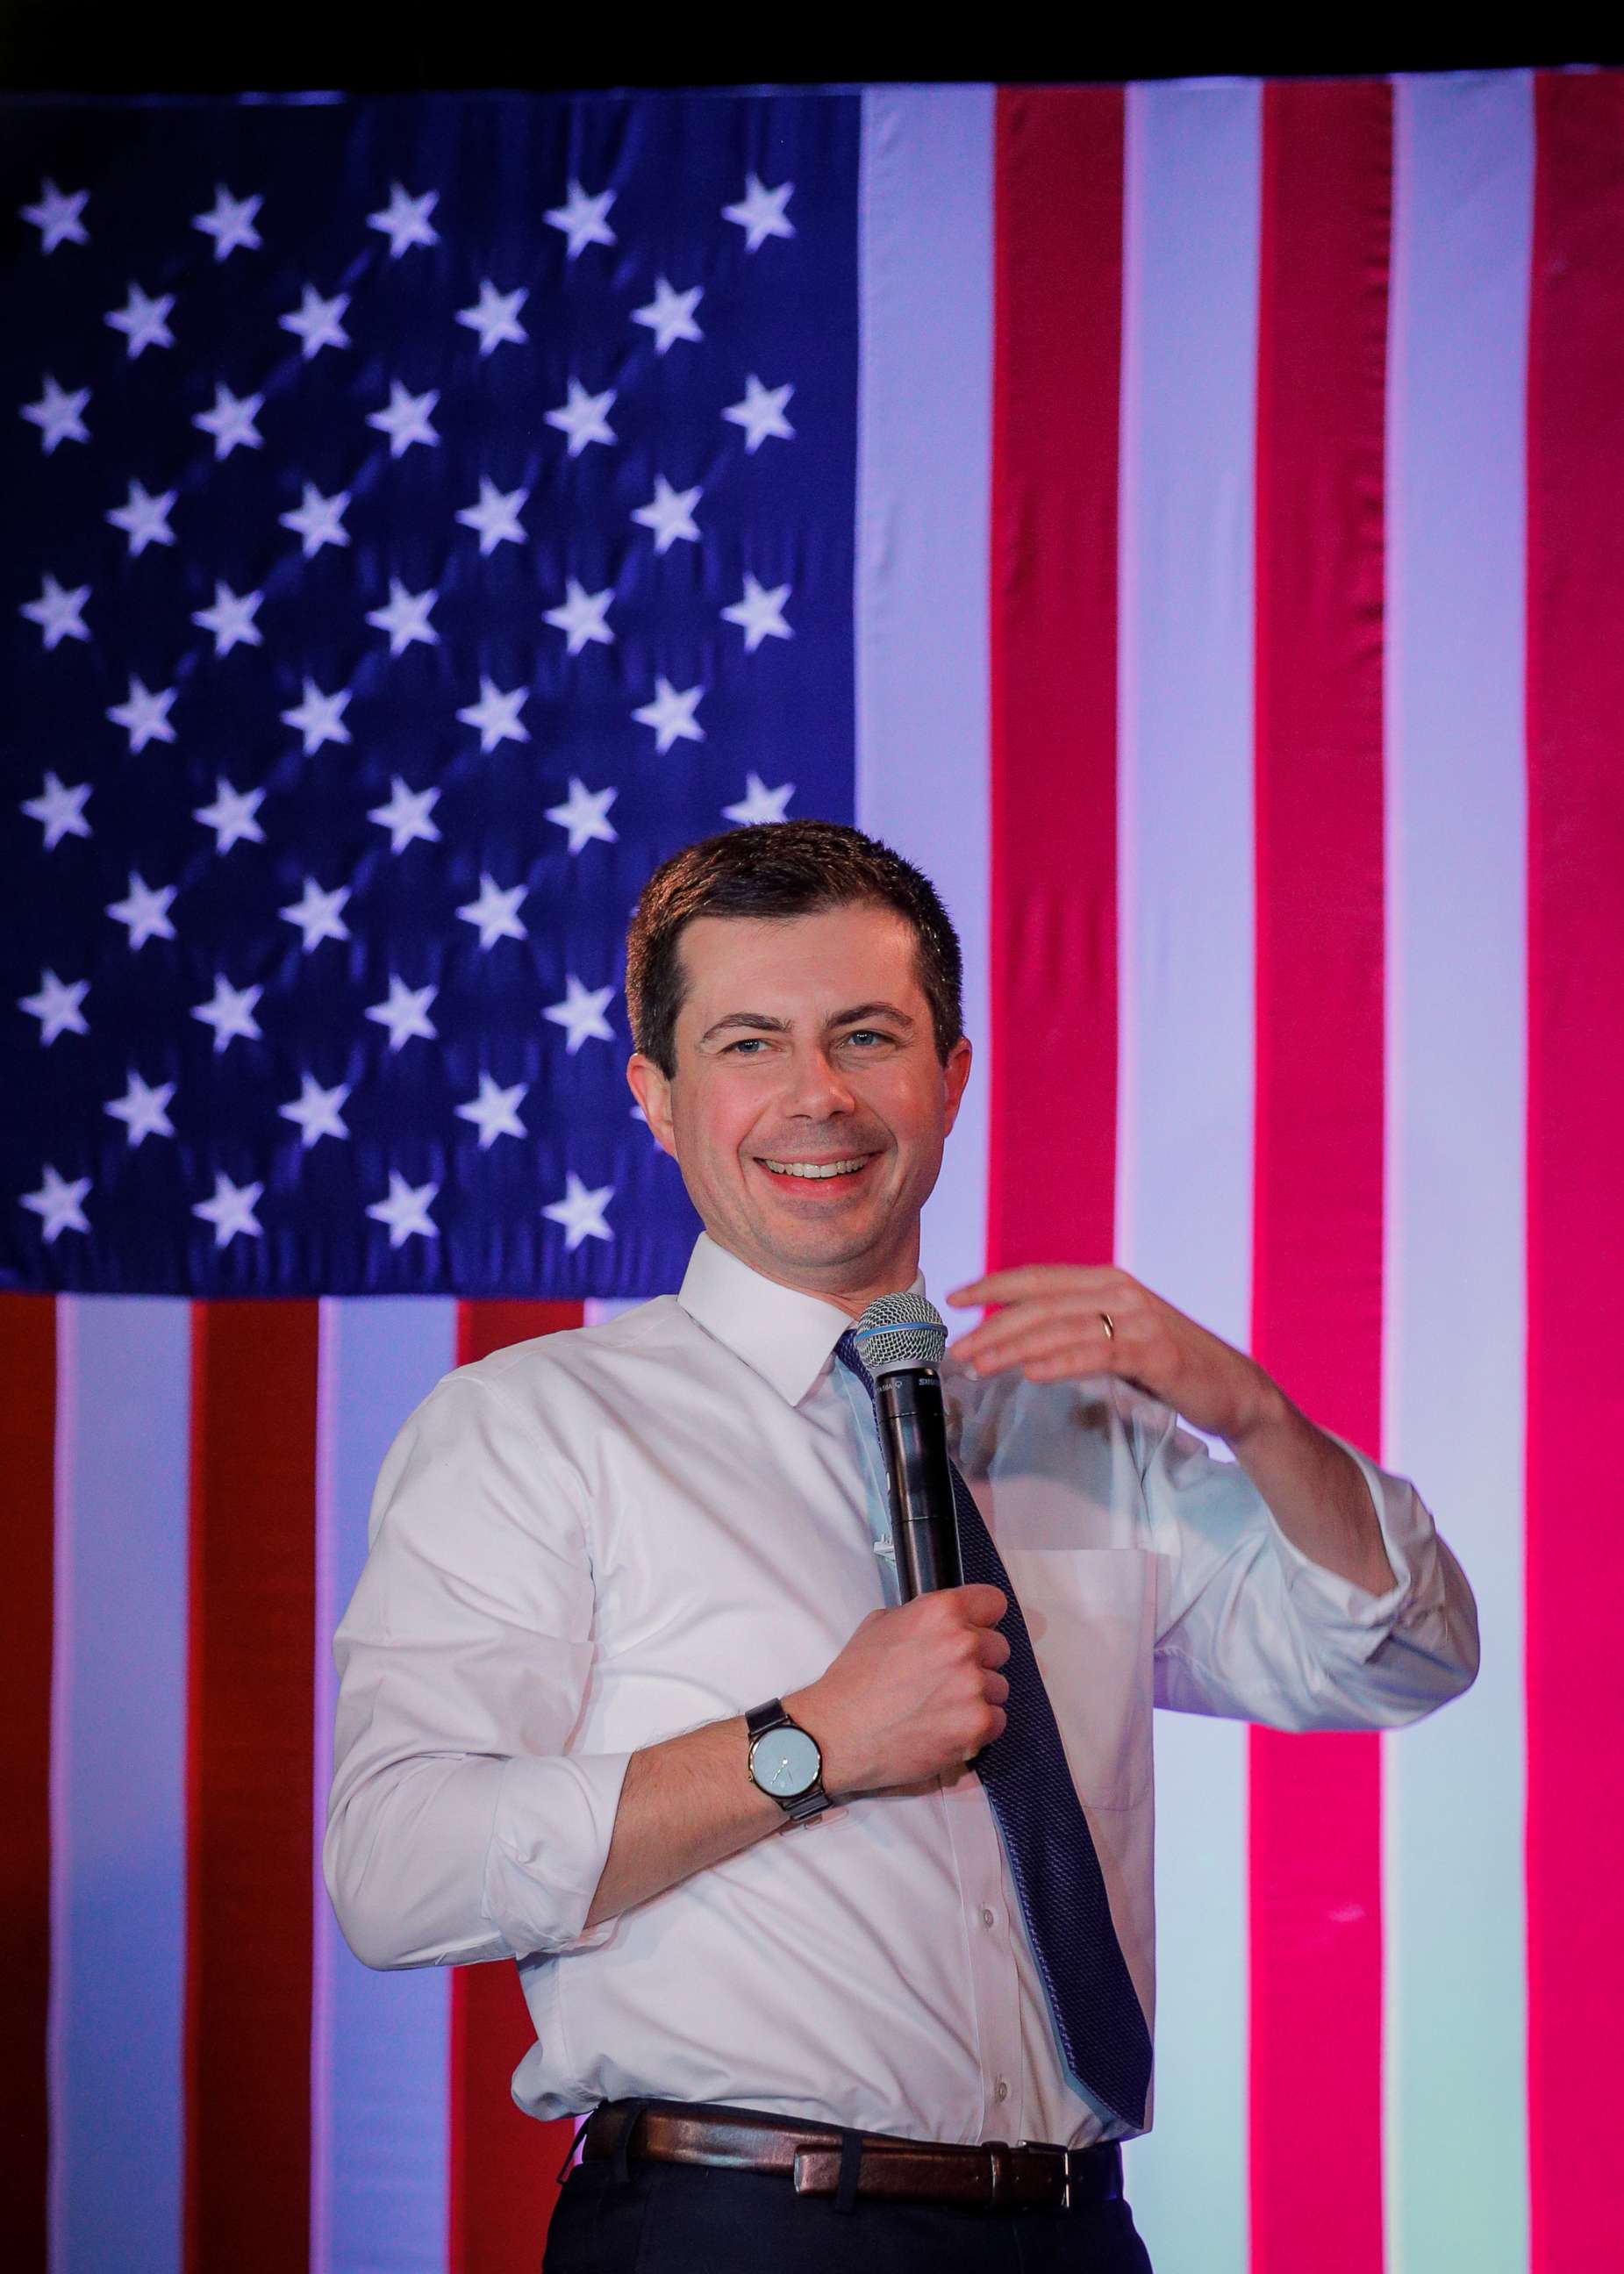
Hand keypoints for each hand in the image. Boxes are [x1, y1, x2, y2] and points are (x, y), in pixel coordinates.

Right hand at [787, 1583, 1010, 1796]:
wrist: (837, 1732)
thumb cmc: (854, 1679)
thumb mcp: (882, 1623)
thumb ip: (925, 1618)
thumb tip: (949, 1623)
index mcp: (941, 1611)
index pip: (993, 1602)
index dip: (982, 1619)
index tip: (974, 1631)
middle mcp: (963, 1644)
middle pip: (999, 1647)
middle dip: (978, 1661)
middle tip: (946, 1677)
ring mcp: (973, 1686)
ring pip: (999, 1687)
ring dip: (978, 1697)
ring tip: (941, 1707)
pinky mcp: (977, 1725)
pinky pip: (996, 1721)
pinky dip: (976, 1727)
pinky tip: (946, 1727)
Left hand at [945, 1266, 1283, 1446]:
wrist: (1233, 1389)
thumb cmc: (1168, 1365)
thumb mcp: (1118, 1334)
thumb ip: (1077, 1324)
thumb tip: (1017, 1334)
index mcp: (1107, 1281)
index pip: (1038, 1278)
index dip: (992, 1285)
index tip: (954, 1297)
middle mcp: (1120, 1291)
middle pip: (1040, 1305)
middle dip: (993, 1327)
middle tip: (958, 1351)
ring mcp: (1139, 1320)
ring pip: (1061, 1329)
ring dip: (1014, 1348)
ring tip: (980, 1366)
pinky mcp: (1154, 1352)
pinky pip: (1097, 1354)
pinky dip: (1060, 1363)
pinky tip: (1031, 1374)